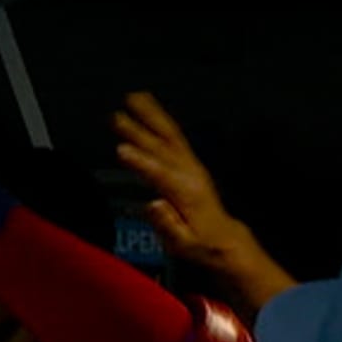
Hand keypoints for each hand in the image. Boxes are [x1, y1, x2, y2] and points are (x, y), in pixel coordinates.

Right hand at [111, 92, 248, 268]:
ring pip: (169, 135)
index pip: (159, 174)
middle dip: (139, 131)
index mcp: (186, 194)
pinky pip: (174, 135)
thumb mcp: (184, 244)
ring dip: (150, 115)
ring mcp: (191, 166)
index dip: (140, 163)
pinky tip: (149, 109)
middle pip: (161, 147)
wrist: (223, 238)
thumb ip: (168, 225)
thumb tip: (152, 205)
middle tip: (117, 117)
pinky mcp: (189, 163)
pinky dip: (160, 120)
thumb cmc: (200, 243)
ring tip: (132, 97)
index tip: (121, 151)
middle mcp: (189, 174)